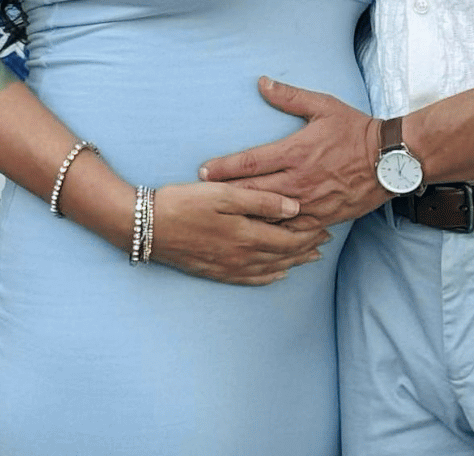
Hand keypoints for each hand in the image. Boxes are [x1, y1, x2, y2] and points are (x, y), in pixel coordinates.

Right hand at [149, 181, 329, 285]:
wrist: (148, 226)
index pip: (290, 239)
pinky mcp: (215, 272)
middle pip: (284, 256)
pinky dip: (270, 277)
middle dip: (307, 247)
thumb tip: (295, 209)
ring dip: (293, 262)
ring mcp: (228, 268)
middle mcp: (242, 257)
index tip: (326, 224)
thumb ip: (261, 201)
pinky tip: (276, 274)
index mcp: (247, 236)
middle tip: (326, 239)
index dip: (310, 233)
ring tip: (310, 256)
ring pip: (271, 269)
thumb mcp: (224, 194)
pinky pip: (251, 280)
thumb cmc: (185, 202)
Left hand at [197, 77, 387, 227]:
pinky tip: (258, 237)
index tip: (203, 171)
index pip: (250, 163)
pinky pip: (292, 232)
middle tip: (201, 198)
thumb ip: (289, 96)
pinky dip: (273, 234)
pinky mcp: (322, 219)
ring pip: (269, 216)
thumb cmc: (355, 130)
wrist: (389, 159)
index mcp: (295, 152)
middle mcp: (299, 181)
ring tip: (221, 219)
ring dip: (245, 217)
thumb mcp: (323, 106)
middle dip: (224, 195)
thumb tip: (262, 82)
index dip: (223, 168)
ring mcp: (310, 204)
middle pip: (252, 193)